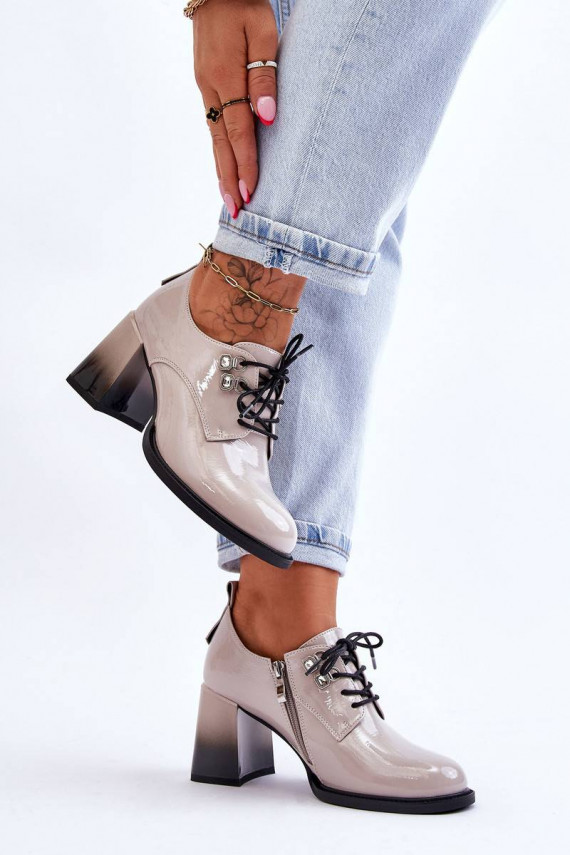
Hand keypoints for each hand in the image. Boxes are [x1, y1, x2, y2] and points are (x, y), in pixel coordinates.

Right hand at [193, 0, 277, 216]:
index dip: (245, 163)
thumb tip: (267, 116)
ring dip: (222, 169)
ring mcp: (204, 87)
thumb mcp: (262, 30)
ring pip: (214, 137)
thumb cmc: (244, 4)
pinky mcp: (206, 85)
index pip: (238, 130)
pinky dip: (219, 150)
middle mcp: (210, 86)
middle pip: (220, 143)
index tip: (250, 192)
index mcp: (224, 75)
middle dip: (229, 179)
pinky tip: (225, 166)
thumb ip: (264, 74)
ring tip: (230, 199)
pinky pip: (213, 125)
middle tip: (236, 211)